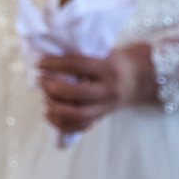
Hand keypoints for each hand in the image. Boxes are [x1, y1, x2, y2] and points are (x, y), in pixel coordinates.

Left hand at [34, 41, 157, 133]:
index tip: (39, 64)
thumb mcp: (103, 53)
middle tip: (41, 81)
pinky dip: (61, 124)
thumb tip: (47, 58)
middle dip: (54, 88)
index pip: (78, 65)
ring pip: (79, 114)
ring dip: (56, 108)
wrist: (138, 78)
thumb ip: (80, 56)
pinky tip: (49, 114)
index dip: (55, 64)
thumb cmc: (114, 62)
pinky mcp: (102, 117)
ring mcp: (107, 106)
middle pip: (77, 93)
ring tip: (45, 98)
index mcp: (109, 68)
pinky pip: (81, 126)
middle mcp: (109, 89)